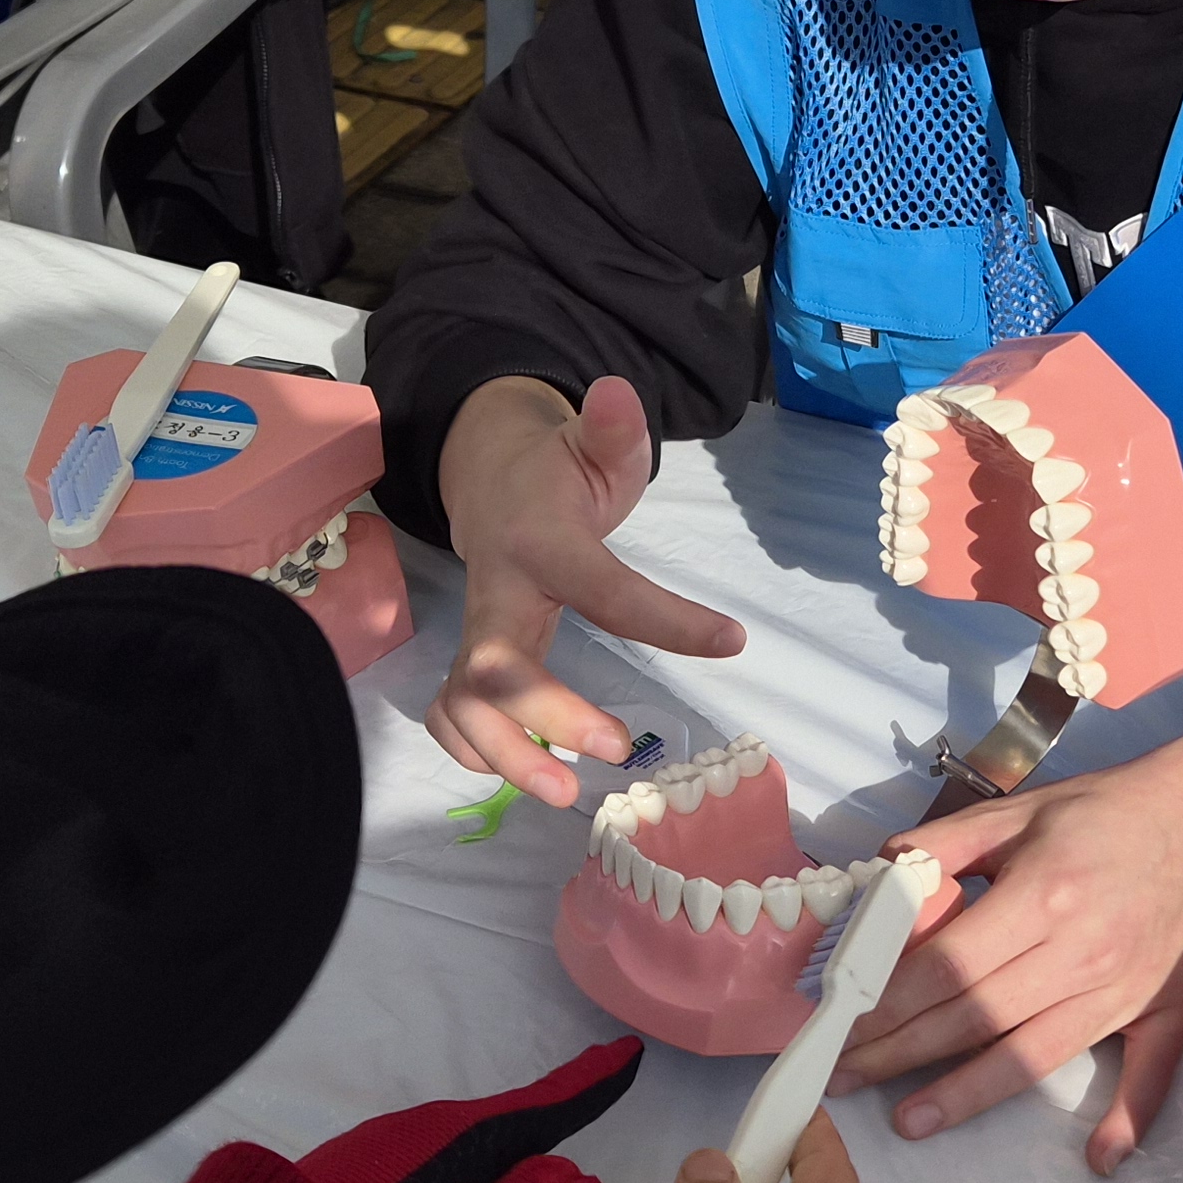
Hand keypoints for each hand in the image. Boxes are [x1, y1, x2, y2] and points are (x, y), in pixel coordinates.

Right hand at [428, 375, 741, 806]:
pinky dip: (471, 750)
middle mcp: (498, 592)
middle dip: (545, 715)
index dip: (665, 618)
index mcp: (541, 544)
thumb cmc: (558, 473)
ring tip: (565, 792)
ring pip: (463, 703)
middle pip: (496, 665)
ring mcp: (476, 630)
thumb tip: (617, 391)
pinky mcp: (469, 657)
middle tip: (616, 748)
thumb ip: (613, 430)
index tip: (732, 639)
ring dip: (503, 755)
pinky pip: (451, 713)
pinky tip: (522, 772)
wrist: (489, 481)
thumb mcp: (594, 444)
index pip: (602, 587)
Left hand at [834, 752, 1182, 1174]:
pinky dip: (1130, 1121)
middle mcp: (1080, 952)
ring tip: (910, 1122)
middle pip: (976, 1017)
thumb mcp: (1015, 811)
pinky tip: (1100, 1162)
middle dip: (901, 1053)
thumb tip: (880, 873)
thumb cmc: (1098, 815)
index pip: (948, 966)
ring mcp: (1124, 990)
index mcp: (1041, 895)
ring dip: (968, 1095)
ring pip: (1035, 1055)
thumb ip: (943, 842)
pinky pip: (1149, 1075)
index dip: (889, 1003)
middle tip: (842, 1078)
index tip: (842, 1028)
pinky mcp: (1166, 1011)